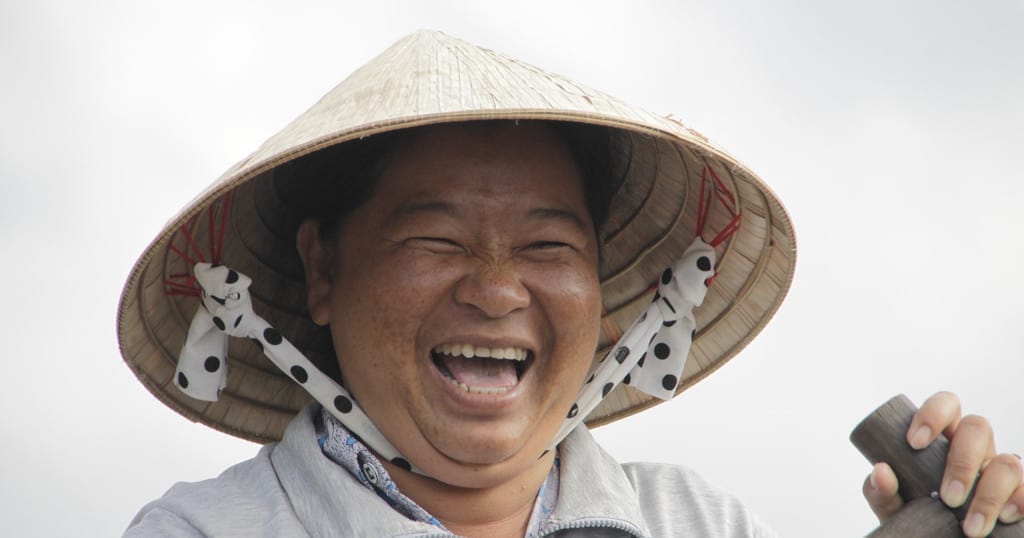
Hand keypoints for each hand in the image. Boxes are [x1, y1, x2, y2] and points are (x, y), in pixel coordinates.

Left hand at [862, 391, 1023, 536]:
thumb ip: (880, 489)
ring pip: (1008, 461)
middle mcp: (973, 446)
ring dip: (989, 494)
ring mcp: (998, 468)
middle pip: (978, 427)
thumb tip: (881, 472)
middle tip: (947, 497)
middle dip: (963, 462)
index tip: (914, 442)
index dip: (933, 414)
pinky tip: (1004, 517)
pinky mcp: (1017, 492)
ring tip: (969, 527)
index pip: (946, 405)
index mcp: (942, 436)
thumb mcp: (892, 503)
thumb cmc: (914, 512)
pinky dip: (1020, 500)